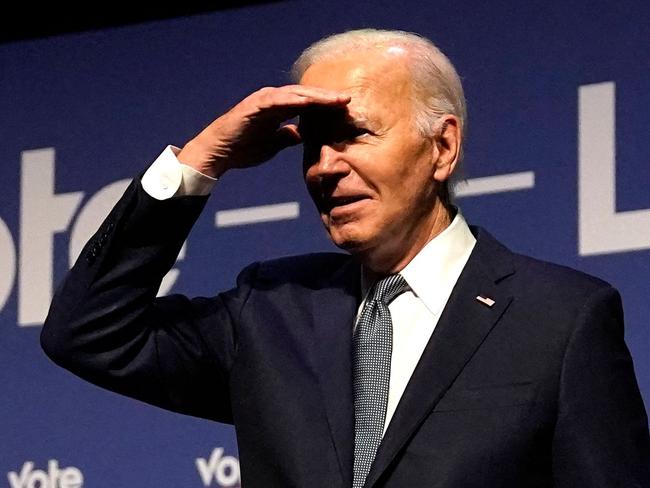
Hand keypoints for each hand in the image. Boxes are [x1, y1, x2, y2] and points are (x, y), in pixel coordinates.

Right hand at [177, 85, 350, 177]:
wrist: (219, 153)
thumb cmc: (244, 148)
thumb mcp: (273, 144)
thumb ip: (288, 136)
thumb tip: (303, 134)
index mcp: (278, 109)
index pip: (308, 104)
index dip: (326, 106)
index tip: (346, 110)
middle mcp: (273, 100)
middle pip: (305, 95)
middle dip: (327, 97)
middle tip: (348, 99)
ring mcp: (263, 101)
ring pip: (295, 94)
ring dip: (316, 96)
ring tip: (335, 99)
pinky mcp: (254, 105)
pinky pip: (276, 101)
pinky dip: (293, 100)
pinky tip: (308, 102)